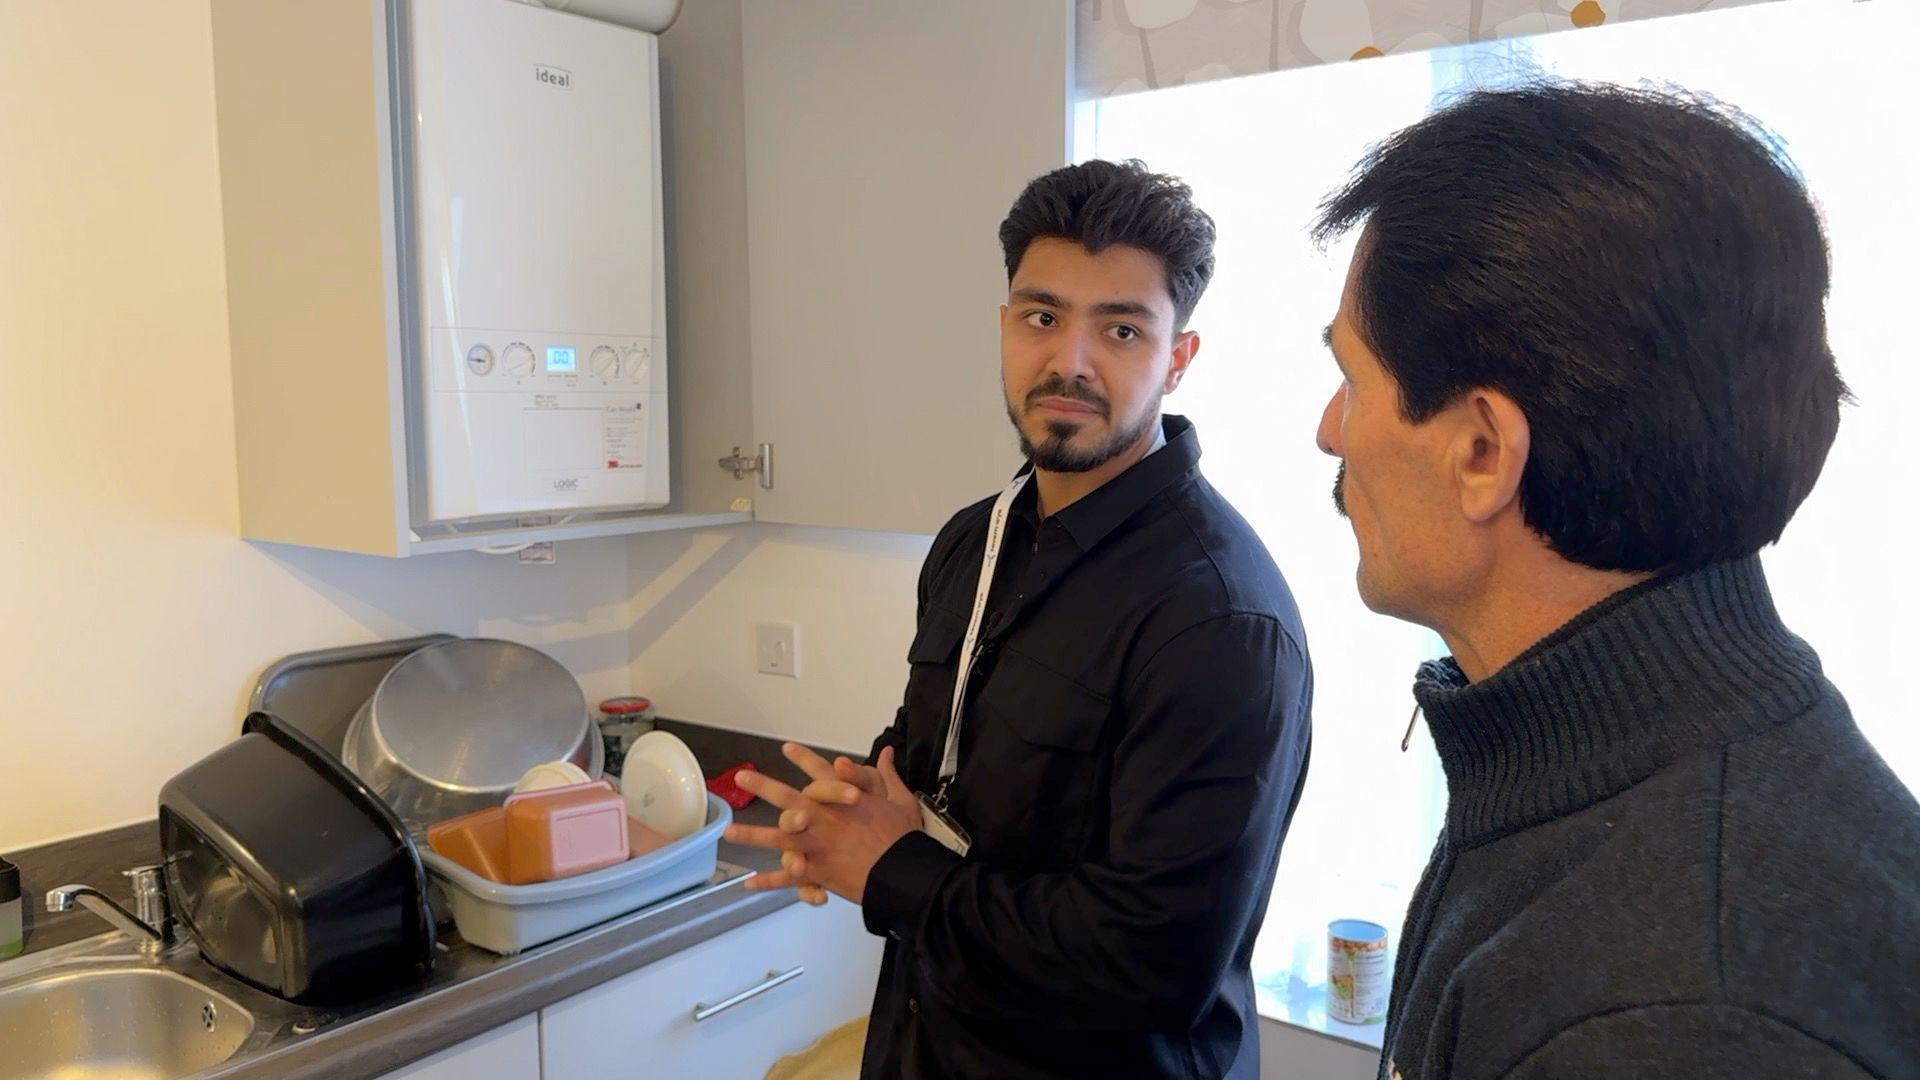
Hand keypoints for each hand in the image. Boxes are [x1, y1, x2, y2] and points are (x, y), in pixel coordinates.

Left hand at [725, 743, 919, 904]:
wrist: (904, 871)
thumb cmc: (904, 837)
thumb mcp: (901, 801)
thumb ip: (889, 776)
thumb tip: (888, 752)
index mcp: (844, 799)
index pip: (821, 772)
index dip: (805, 758)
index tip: (787, 748)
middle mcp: (823, 819)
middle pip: (787, 798)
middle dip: (762, 786)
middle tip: (742, 777)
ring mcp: (816, 846)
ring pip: (777, 839)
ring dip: (751, 835)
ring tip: (728, 832)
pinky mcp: (816, 872)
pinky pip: (787, 879)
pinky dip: (768, 883)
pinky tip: (748, 884)